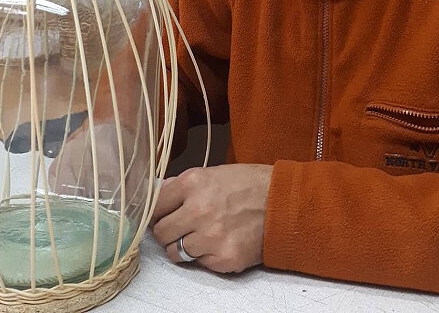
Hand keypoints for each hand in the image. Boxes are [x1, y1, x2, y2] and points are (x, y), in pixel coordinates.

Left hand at [151, 164, 272, 272]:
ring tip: (200, 237)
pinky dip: (206, 256)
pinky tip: (218, 243)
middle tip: (180, 229)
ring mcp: (211, 236)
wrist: (283, 201)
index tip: (162, 216)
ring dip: (184, 247)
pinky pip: (199, 263)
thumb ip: (184, 186)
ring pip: (175, 253)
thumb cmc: (249, 184)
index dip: (158, 213)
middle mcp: (198, 210)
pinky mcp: (224, 258)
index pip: (155, 206)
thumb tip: (161, 196)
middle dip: (168, 232)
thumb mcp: (213, 173)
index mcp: (192, 183)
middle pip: (161, 233)